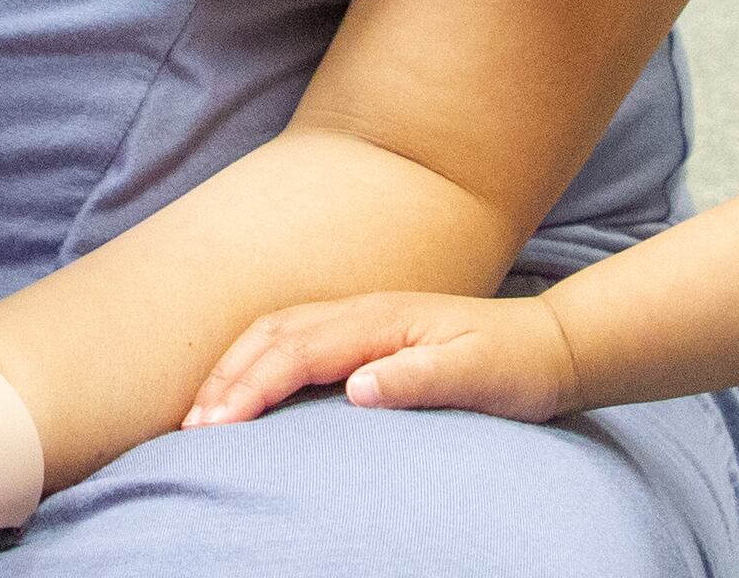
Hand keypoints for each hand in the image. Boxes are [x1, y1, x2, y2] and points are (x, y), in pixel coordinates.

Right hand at [184, 292, 580, 429]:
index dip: (252, 387)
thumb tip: (357, 388)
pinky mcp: (364, 332)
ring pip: (277, 329)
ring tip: (201, 412)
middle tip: (188, 427)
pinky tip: (244, 389)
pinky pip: (294, 338)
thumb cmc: (513, 366)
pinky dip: (256, 360)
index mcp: (382, 320)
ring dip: (234, 366)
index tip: (216, 427)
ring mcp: (362, 317)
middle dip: (225, 376)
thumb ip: (419, 379)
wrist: (549, 345)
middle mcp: (364, 311)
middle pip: (273, 333)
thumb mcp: (478, 375)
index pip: (298, 350)